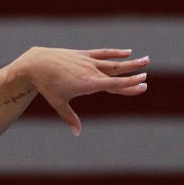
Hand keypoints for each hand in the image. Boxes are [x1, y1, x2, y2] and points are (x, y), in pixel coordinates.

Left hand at [17, 47, 148, 135]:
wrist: (36, 64)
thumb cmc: (46, 86)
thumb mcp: (58, 103)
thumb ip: (70, 117)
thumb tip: (77, 133)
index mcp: (88, 84)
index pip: (114, 85)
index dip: (130, 85)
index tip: (143, 84)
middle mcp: (91, 71)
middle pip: (117, 73)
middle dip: (134, 72)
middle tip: (147, 73)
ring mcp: (88, 61)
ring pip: (113, 62)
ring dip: (130, 61)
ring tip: (145, 60)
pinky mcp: (83, 54)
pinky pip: (102, 53)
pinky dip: (115, 53)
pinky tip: (126, 52)